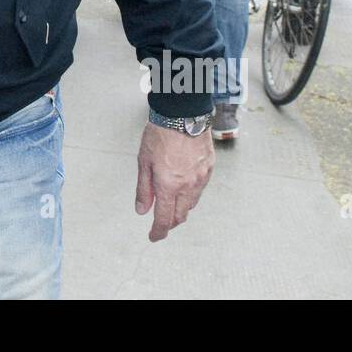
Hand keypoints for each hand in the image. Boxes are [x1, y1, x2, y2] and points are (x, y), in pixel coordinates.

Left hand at [135, 120, 213, 241]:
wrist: (182, 113)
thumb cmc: (159, 135)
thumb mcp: (144, 161)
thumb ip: (144, 189)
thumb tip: (142, 211)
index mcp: (169, 185)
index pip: (165, 218)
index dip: (158, 231)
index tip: (153, 237)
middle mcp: (188, 185)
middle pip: (180, 215)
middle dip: (170, 223)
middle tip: (160, 222)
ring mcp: (201, 177)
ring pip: (192, 203)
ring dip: (181, 208)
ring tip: (170, 202)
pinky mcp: (209, 168)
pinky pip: (200, 189)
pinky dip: (190, 193)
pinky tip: (183, 186)